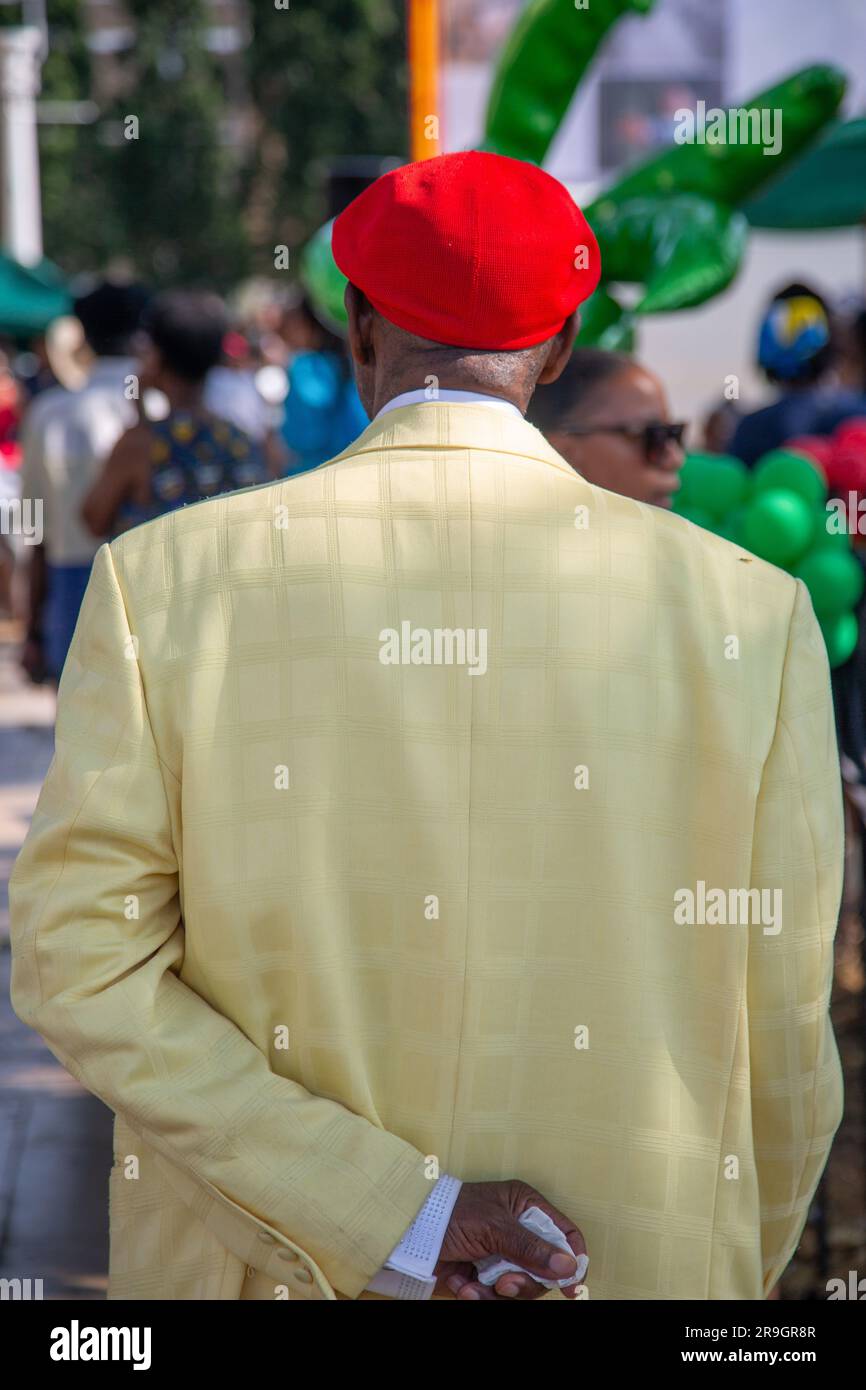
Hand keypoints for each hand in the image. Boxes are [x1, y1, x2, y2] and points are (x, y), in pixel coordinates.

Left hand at [434, 1179, 585, 1300]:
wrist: (408, 1235)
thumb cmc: (450, 1214)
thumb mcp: (494, 1227)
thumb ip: (531, 1247)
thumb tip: (569, 1266)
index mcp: (525, 1206)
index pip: (564, 1233)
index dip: (573, 1260)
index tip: (572, 1288)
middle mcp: (518, 1231)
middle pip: (546, 1270)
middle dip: (524, 1283)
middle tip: (504, 1285)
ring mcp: (502, 1256)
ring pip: (522, 1288)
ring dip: (496, 1293)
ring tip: (473, 1286)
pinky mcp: (486, 1276)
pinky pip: (497, 1297)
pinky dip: (479, 1295)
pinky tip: (462, 1285)